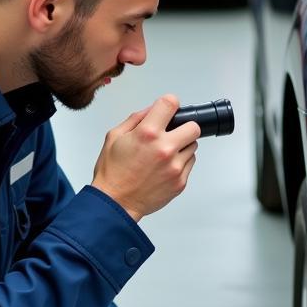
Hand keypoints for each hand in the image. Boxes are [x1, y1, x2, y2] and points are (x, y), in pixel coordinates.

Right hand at [91, 95, 199, 221]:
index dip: (169, 104)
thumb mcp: (114, 137)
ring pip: (193, 146)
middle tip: (172, 133)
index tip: (168, 109)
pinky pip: (190, 163)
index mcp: (147, 134)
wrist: (116, 203)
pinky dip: (180, 162)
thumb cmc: (112, 172)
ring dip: (182, 146)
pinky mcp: (180, 181)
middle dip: (184, 126)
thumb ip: (136, 119)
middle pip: (193, 126)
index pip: (171, 103)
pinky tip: (165, 167)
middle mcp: (165, 148)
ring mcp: (175, 167)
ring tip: (165, 154)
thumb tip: (152, 109)